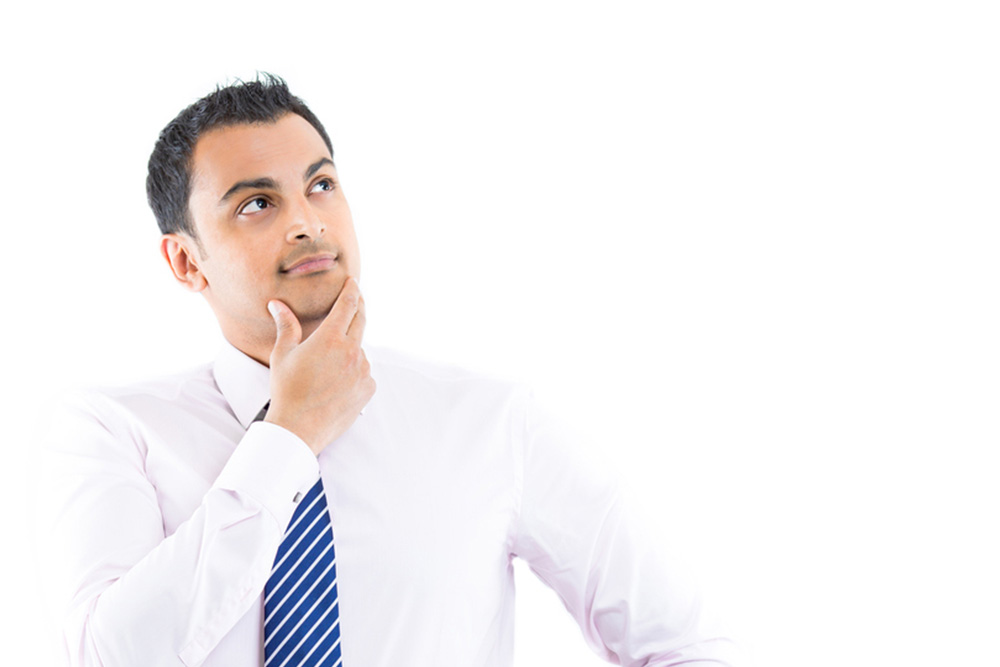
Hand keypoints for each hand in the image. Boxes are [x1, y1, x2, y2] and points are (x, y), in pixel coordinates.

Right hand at [263, 277, 375, 454]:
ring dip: (350, 348)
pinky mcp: (368, 388)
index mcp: (330, 339)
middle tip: (355, 300)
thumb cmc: (286, 390)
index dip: (351, 290)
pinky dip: (354, 371)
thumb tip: (277, 305)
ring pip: (360, 350)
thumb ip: (286, 326)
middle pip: (360, 320)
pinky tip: (336, 382)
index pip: (347, 305)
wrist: (299, 428)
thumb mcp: (282, 355)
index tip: (352, 282)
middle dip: (358, 307)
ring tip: (329, 364)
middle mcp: (352, 352)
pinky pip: (364, 372)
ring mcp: (363, 370)